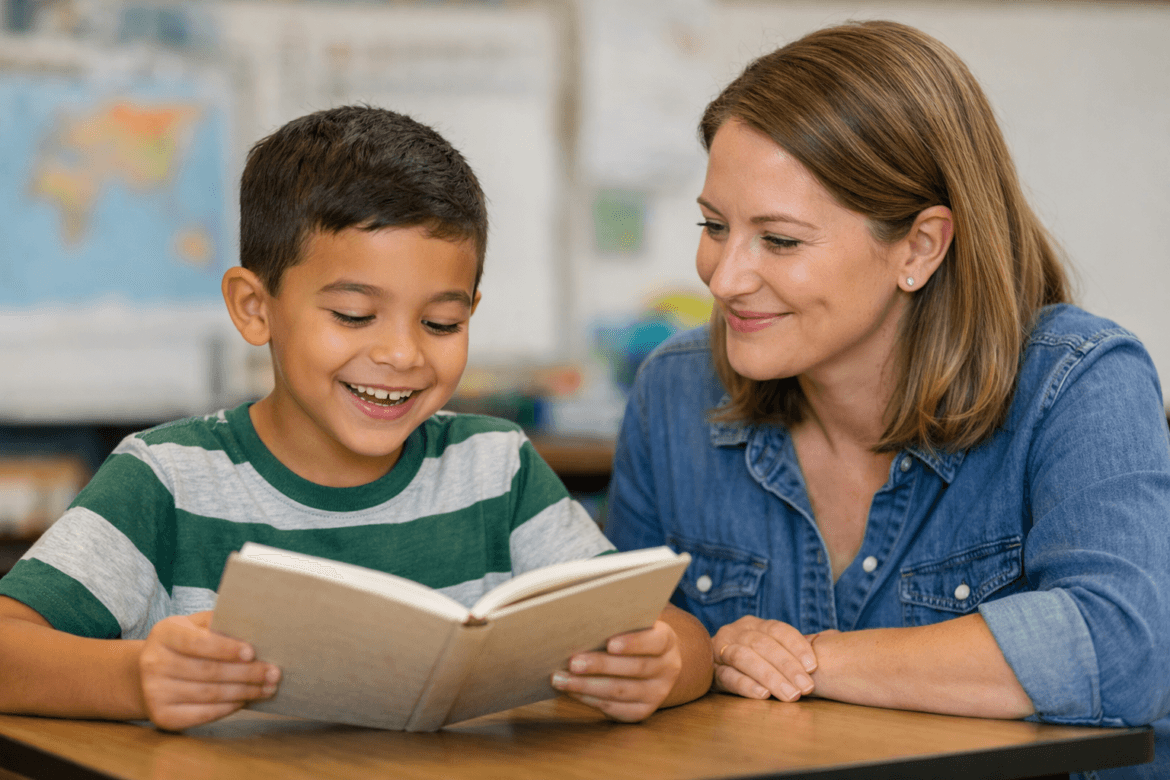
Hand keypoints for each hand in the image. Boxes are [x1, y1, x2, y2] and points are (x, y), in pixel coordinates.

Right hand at [138, 611, 279, 730]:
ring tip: (268, 688)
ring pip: (209, 694)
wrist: (148, 673)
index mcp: (164, 634)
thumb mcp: (195, 624)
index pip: (198, 642)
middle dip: (246, 673)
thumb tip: (256, 627)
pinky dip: (228, 708)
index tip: (252, 653)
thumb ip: (219, 623)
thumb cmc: (185, 643)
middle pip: (208, 671)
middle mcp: (154, 663)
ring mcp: (155, 692)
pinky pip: (203, 714)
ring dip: (244, 692)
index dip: (226, 648)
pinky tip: (245, 701)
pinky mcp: (162, 716)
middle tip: (274, 673)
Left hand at [550, 620, 681, 721]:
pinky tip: (571, 692)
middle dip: (600, 666)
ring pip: (620, 691)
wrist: (655, 665)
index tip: (609, 643)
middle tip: (572, 662)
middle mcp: (667, 669)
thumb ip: (620, 622)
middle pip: (634, 668)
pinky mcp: (642, 711)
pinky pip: (614, 708)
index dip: (633, 643)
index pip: (655, 641)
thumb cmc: (634, 637)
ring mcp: (656, 693)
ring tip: (561, 679)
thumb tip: (583, 618)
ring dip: (586, 686)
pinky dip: (589, 700)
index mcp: (667, 641)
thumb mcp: (636, 625)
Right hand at [712, 616, 831, 701]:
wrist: (709, 664)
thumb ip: (796, 645)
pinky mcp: (711, 672)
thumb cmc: (752, 658)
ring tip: (790, 695)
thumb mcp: (772, 648)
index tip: (814, 666)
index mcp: (754, 624)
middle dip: (787, 666)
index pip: (778, 630)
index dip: (796, 645)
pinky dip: (746, 684)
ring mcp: (720, 650)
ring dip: (770, 676)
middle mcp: (735, 632)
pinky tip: (763, 694)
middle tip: (807, 687)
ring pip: (745, 658)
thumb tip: (834, 638)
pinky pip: (727, 676)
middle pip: (763, 644)